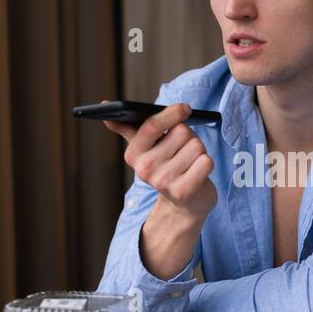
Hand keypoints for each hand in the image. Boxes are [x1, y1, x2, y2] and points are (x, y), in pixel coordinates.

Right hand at [102, 100, 216, 223]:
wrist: (183, 203)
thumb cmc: (167, 167)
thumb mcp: (146, 148)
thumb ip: (128, 128)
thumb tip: (105, 108)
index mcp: (133, 155)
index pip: (152, 126)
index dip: (171, 113)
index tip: (184, 108)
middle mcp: (145, 169)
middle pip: (181, 132)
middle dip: (189, 137)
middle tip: (183, 151)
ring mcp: (163, 182)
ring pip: (196, 145)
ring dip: (199, 151)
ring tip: (190, 163)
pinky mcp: (183, 192)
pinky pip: (206, 162)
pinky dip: (206, 164)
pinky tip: (198, 172)